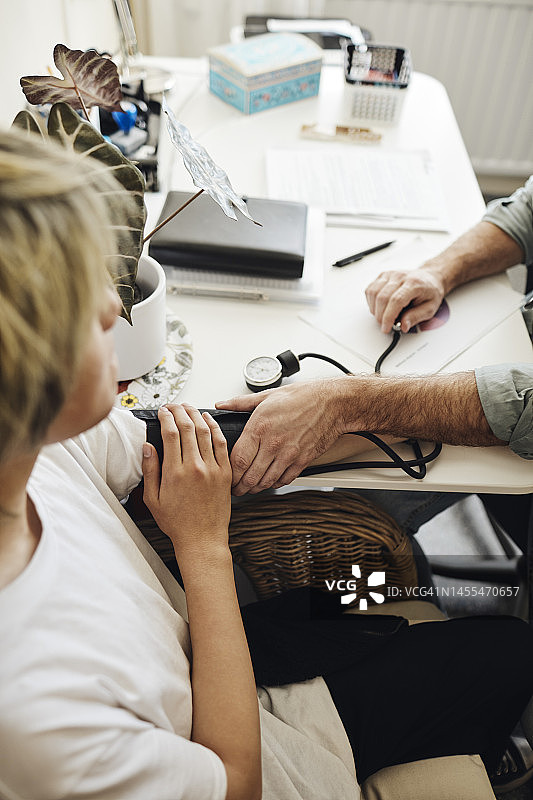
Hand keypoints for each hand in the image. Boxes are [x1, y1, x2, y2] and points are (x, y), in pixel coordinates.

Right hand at [142, 404, 231, 557]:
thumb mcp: (153, 499)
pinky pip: (222, 444)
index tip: (162, 412)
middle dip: (179, 411)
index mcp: (175, 472)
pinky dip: (215, 428)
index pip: (170, 433)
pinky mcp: (226, 473)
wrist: (202, 539)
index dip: (166, 417)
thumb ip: (150, 470)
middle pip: (188, 427)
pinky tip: (209, 420)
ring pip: (205, 431)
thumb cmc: (177, 523)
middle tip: (174, 406)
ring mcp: (213, 469)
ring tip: (189, 408)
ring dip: (196, 415)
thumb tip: (147, 447)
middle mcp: (195, 467)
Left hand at [215, 380, 344, 494]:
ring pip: (266, 481)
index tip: (227, 476)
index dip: (230, 473)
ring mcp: (289, 454)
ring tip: (250, 488)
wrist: (332, 403)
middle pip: (250, 476)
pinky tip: (270, 481)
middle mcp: (273, 443)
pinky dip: (275, 484)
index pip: (238, 460)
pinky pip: (285, 479)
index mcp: (260, 427)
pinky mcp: (302, 460)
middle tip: (235, 488)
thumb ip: (240, 402)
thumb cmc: (302, 397)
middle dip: (240, 486)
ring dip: (256, 488)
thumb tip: (222, 404)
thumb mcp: (267, 396)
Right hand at [365, 267, 444, 332]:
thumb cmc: (430, 292)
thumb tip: (403, 325)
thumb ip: (416, 317)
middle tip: (385, 325)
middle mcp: (400, 276)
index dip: (388, 317)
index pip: (396, 300)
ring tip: (383, 316)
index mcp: (414, 283)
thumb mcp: (430, 308)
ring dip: (375, 309)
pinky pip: (370, 290)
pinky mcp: (383, 276)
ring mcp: (390, 275)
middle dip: (381, 316)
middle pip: (382, 297)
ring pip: (373, 293)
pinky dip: (371, 302)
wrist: (430, 278)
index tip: (386, 328)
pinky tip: (379, 307)